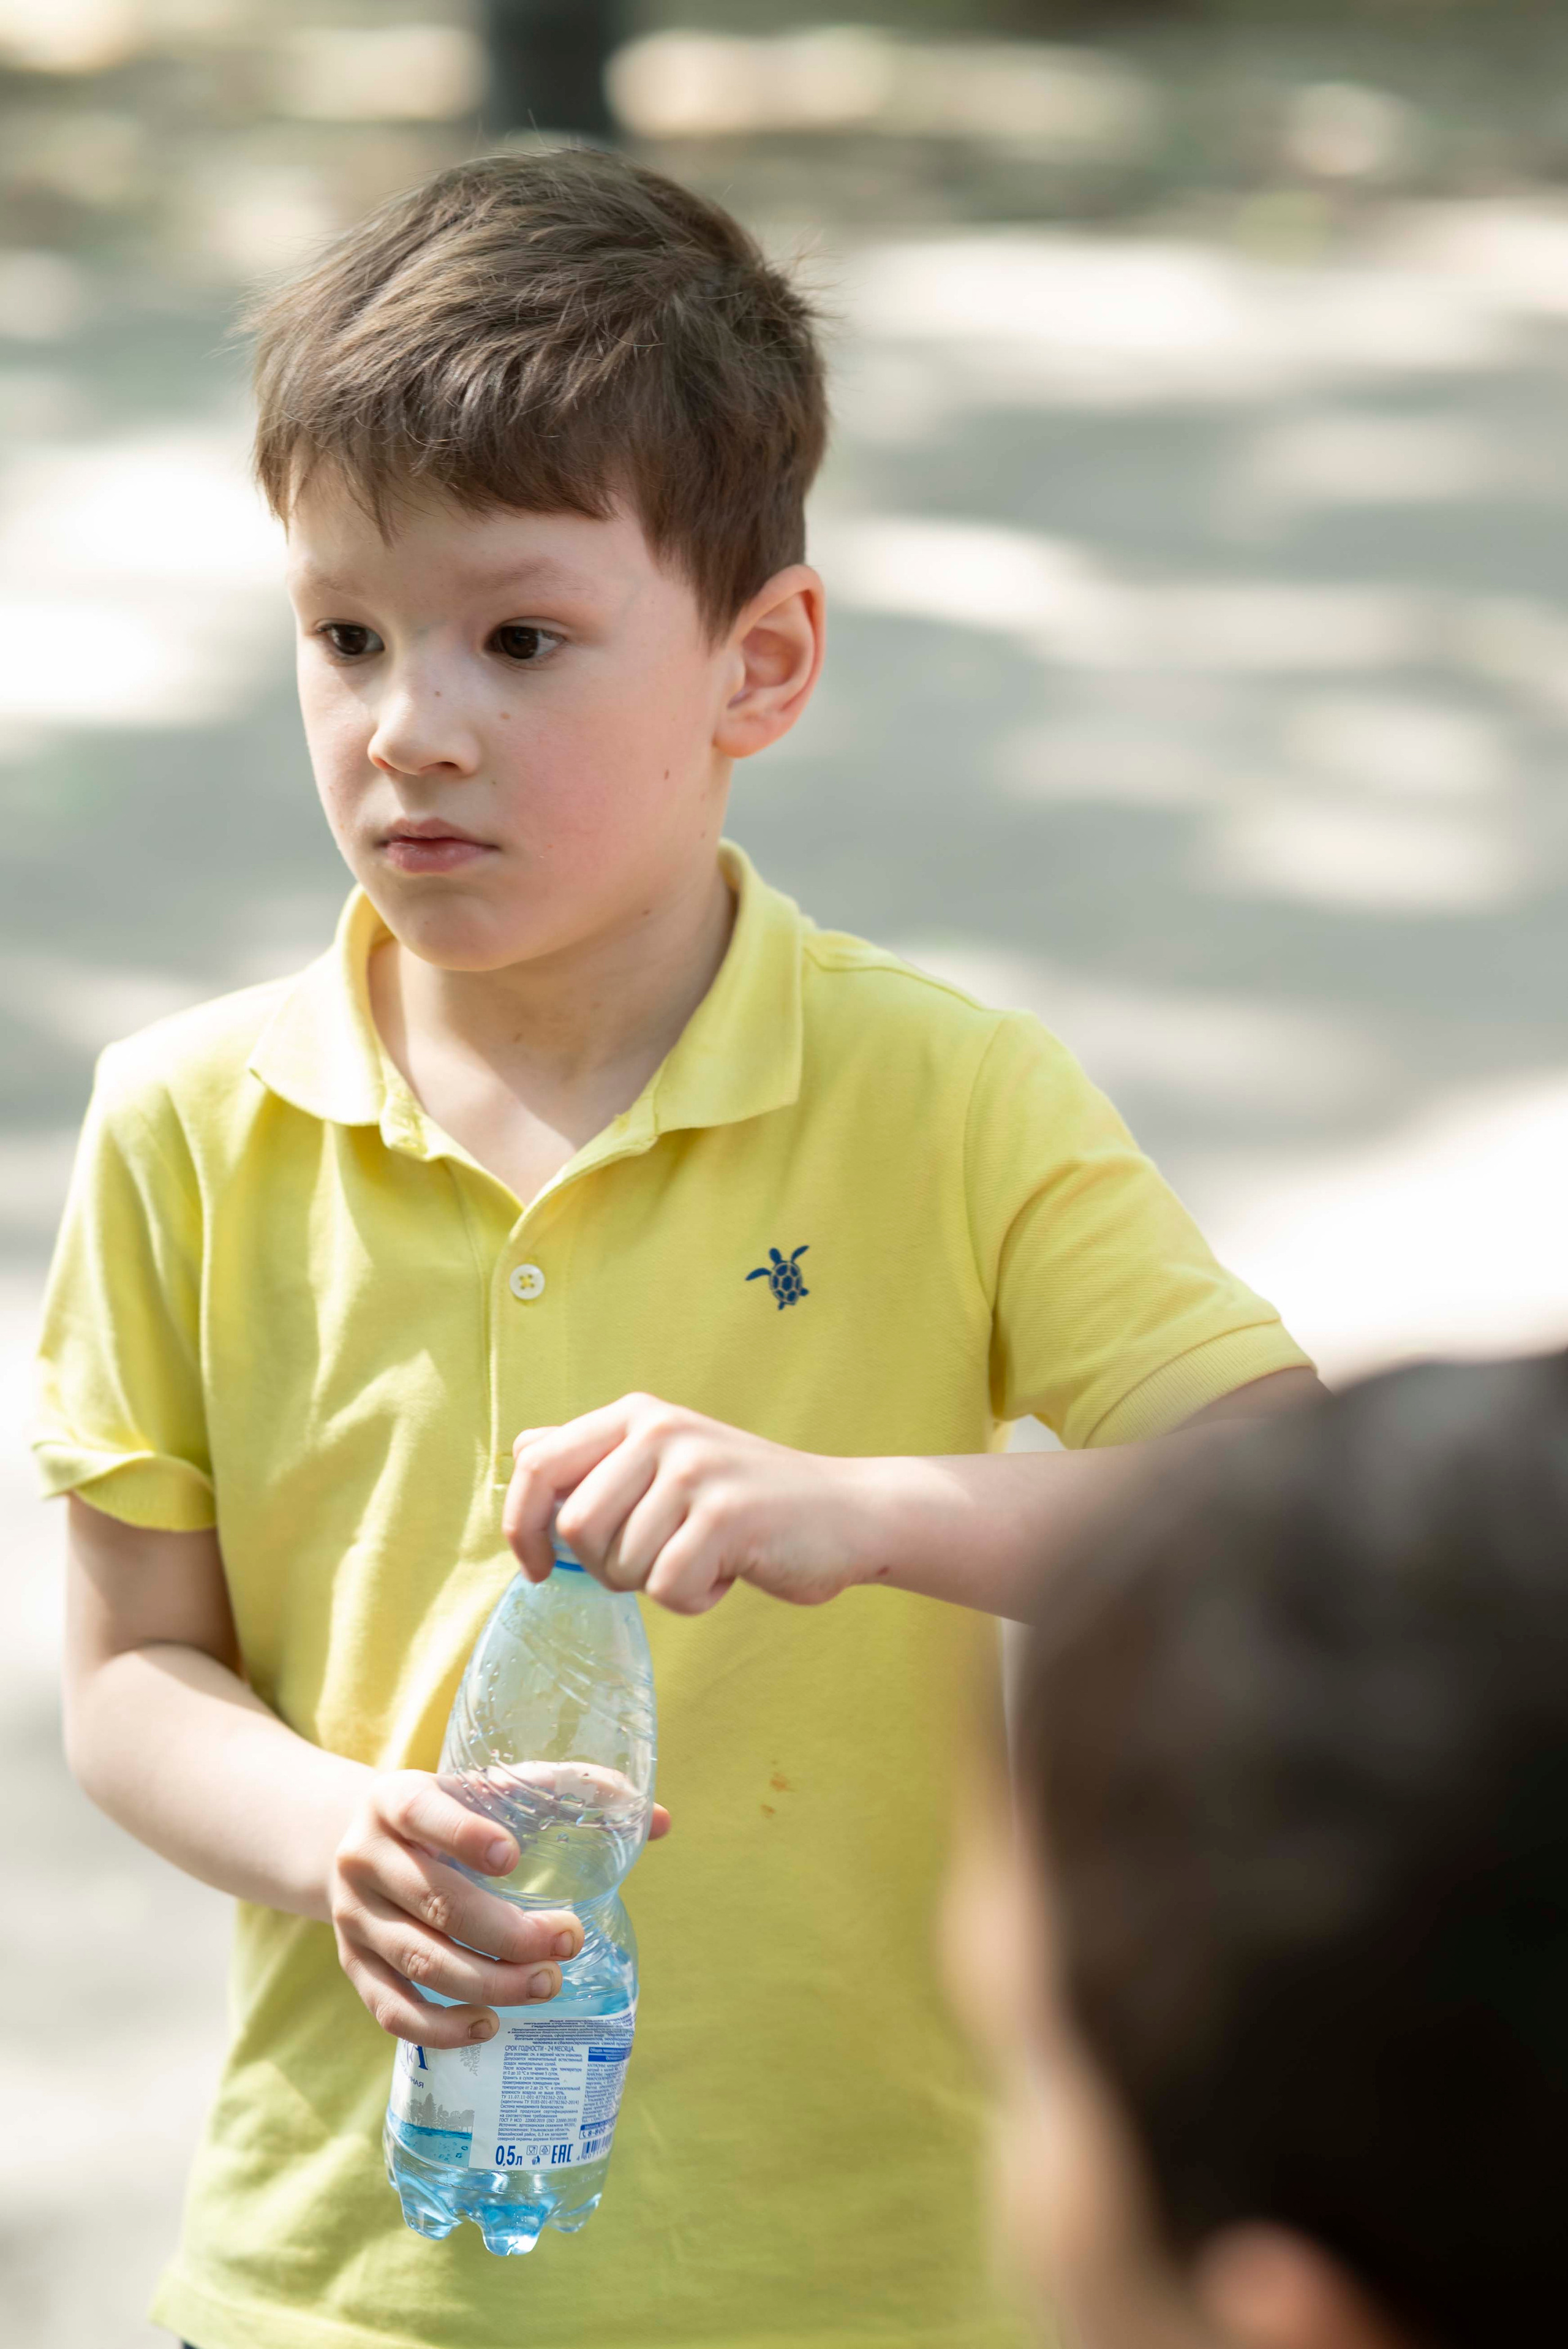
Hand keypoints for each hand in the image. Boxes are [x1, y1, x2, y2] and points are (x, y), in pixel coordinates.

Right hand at [328, 1768, 669, 2045]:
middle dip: (507, 1931)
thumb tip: (659, 1821)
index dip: (465, 1835)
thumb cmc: (450, 1813)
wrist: (361, 1842)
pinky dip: (441, 2026)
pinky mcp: (353, 1966)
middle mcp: (365, 1858)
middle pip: (434, 1901)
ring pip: (418, 1959)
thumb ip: (568, 1793)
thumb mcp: (487, 1788)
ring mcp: (353, 1917)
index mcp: (396, 1799)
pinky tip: (490, 2024)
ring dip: (486, 1982)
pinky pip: (392, 2009)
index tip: (514, 1857)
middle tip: (567, 1943)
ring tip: (545, 1986)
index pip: (424, 1813)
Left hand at [504, 1394, 872, 1614]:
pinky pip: (668, 1589)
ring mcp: (695, 1471)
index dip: (522, 1526)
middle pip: (575, 1527)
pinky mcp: (727, 1516)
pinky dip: (693, 1600)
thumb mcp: (666, 1461)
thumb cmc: (746, 1501)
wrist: (846, 1513)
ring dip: (655, 1584)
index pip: (537, 1463)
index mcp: (637, 1415)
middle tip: (657, 1561)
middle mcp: (661, 1431)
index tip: (540, 1567)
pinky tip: (726, 1573)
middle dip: (606, 1568)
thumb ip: (596, 1457)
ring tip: (701, 1559)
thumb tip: (523, 1448)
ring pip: (621, 1564)